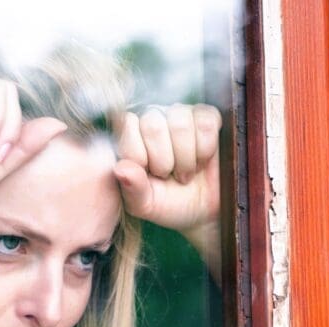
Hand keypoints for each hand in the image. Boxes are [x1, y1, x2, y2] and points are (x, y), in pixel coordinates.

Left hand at [114, 103, 221, 239]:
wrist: (205, 211)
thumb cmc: (170, 203)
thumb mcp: (147, 204)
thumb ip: (132, 188)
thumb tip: (120, 169)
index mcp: (131, 134)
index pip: (127, 125)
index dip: (138, 153)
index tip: (148, 174)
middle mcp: (154, 118)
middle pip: (152, 124)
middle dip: (164, 160)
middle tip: (169, 175)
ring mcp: (181, 114)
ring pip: (180, 123)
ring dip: (186, 157)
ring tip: (186, 172)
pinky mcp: (208, 117)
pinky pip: (205, 123)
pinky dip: (205, 149)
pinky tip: (202, 160)